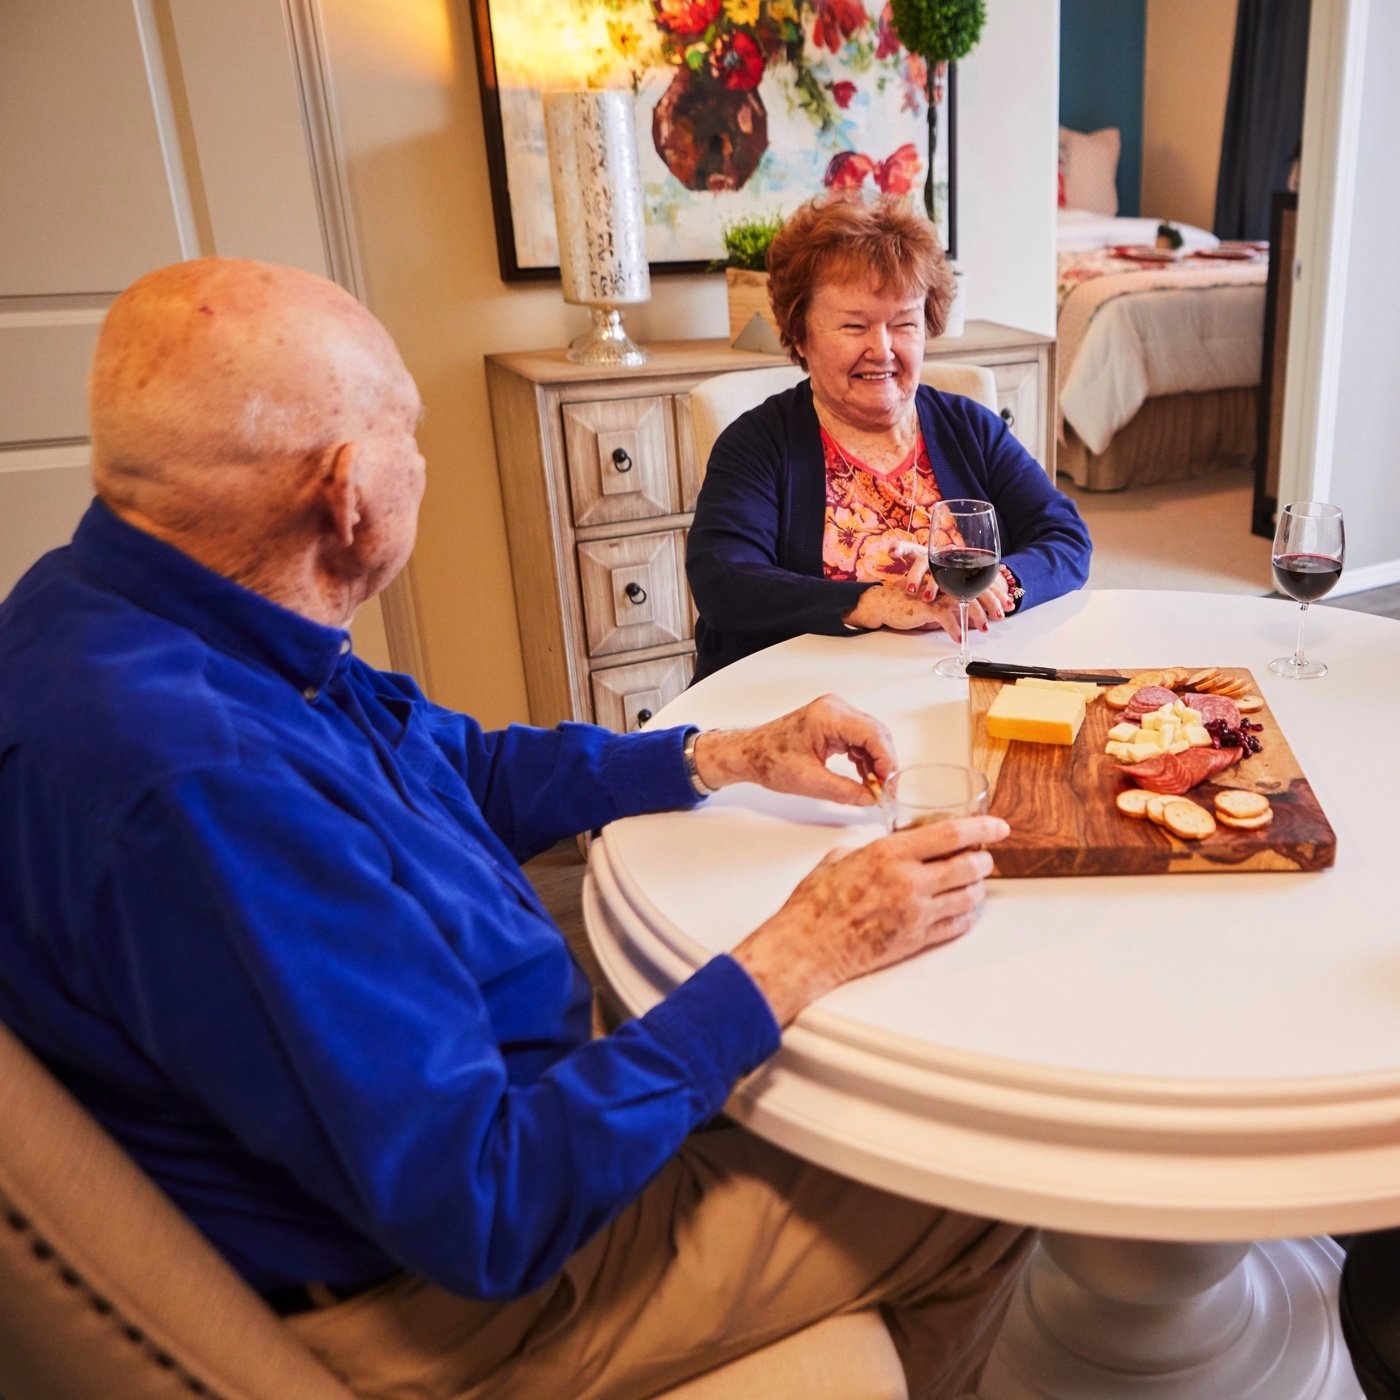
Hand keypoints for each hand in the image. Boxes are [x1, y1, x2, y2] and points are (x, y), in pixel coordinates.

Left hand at [692, 694, 894, 806]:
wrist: (750, 753)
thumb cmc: (769, 760)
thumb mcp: (809, 782)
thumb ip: (845, 791)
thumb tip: (871, 799)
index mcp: (828, 716)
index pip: (872, 734)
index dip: (886, 761)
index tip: (889, 785)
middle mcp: (835, 709)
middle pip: (876, 734)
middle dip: (885, 764)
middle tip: (886, 791)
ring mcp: (835, 715)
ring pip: (871, 738)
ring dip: (876, 763)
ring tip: (876, 789)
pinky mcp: (834, 724)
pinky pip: (859, 740)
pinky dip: (865, 760)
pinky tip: (866, 779)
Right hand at [732, 816, 1009, 1024]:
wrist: (808, 946)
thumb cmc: (815, 905)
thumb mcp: (838, 859)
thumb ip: (866, 851)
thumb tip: (875, 851)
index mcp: (890, 854)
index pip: (950, 834)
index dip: (981, 827)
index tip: (997, 826)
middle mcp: (909, 882)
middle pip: (968, 866)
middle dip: (982, 859)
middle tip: (983, 856)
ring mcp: (916, 914)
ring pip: (968, 897)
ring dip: (977, 887)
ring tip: (974, 882)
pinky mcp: (916, 940)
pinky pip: (955, 925)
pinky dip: (965, 915)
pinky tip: (961, 910)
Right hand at [845, 574, 1011, 641]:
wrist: (885, 603)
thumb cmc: (910, 604)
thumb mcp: (937, 604)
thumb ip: (953, 605)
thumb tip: (971, 617)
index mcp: (950, 579)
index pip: (978, 583)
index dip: (995, 593)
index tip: (1007, 605)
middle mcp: (945, 582)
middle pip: (975, 589)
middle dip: (992, 603)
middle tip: (1001, 616)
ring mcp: (936, 592)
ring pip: (964, 601)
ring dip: (976, 616)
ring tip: (984, 629)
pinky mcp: (925, 604)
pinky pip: (944, 616)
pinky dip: (954, 627)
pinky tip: (960, 638)